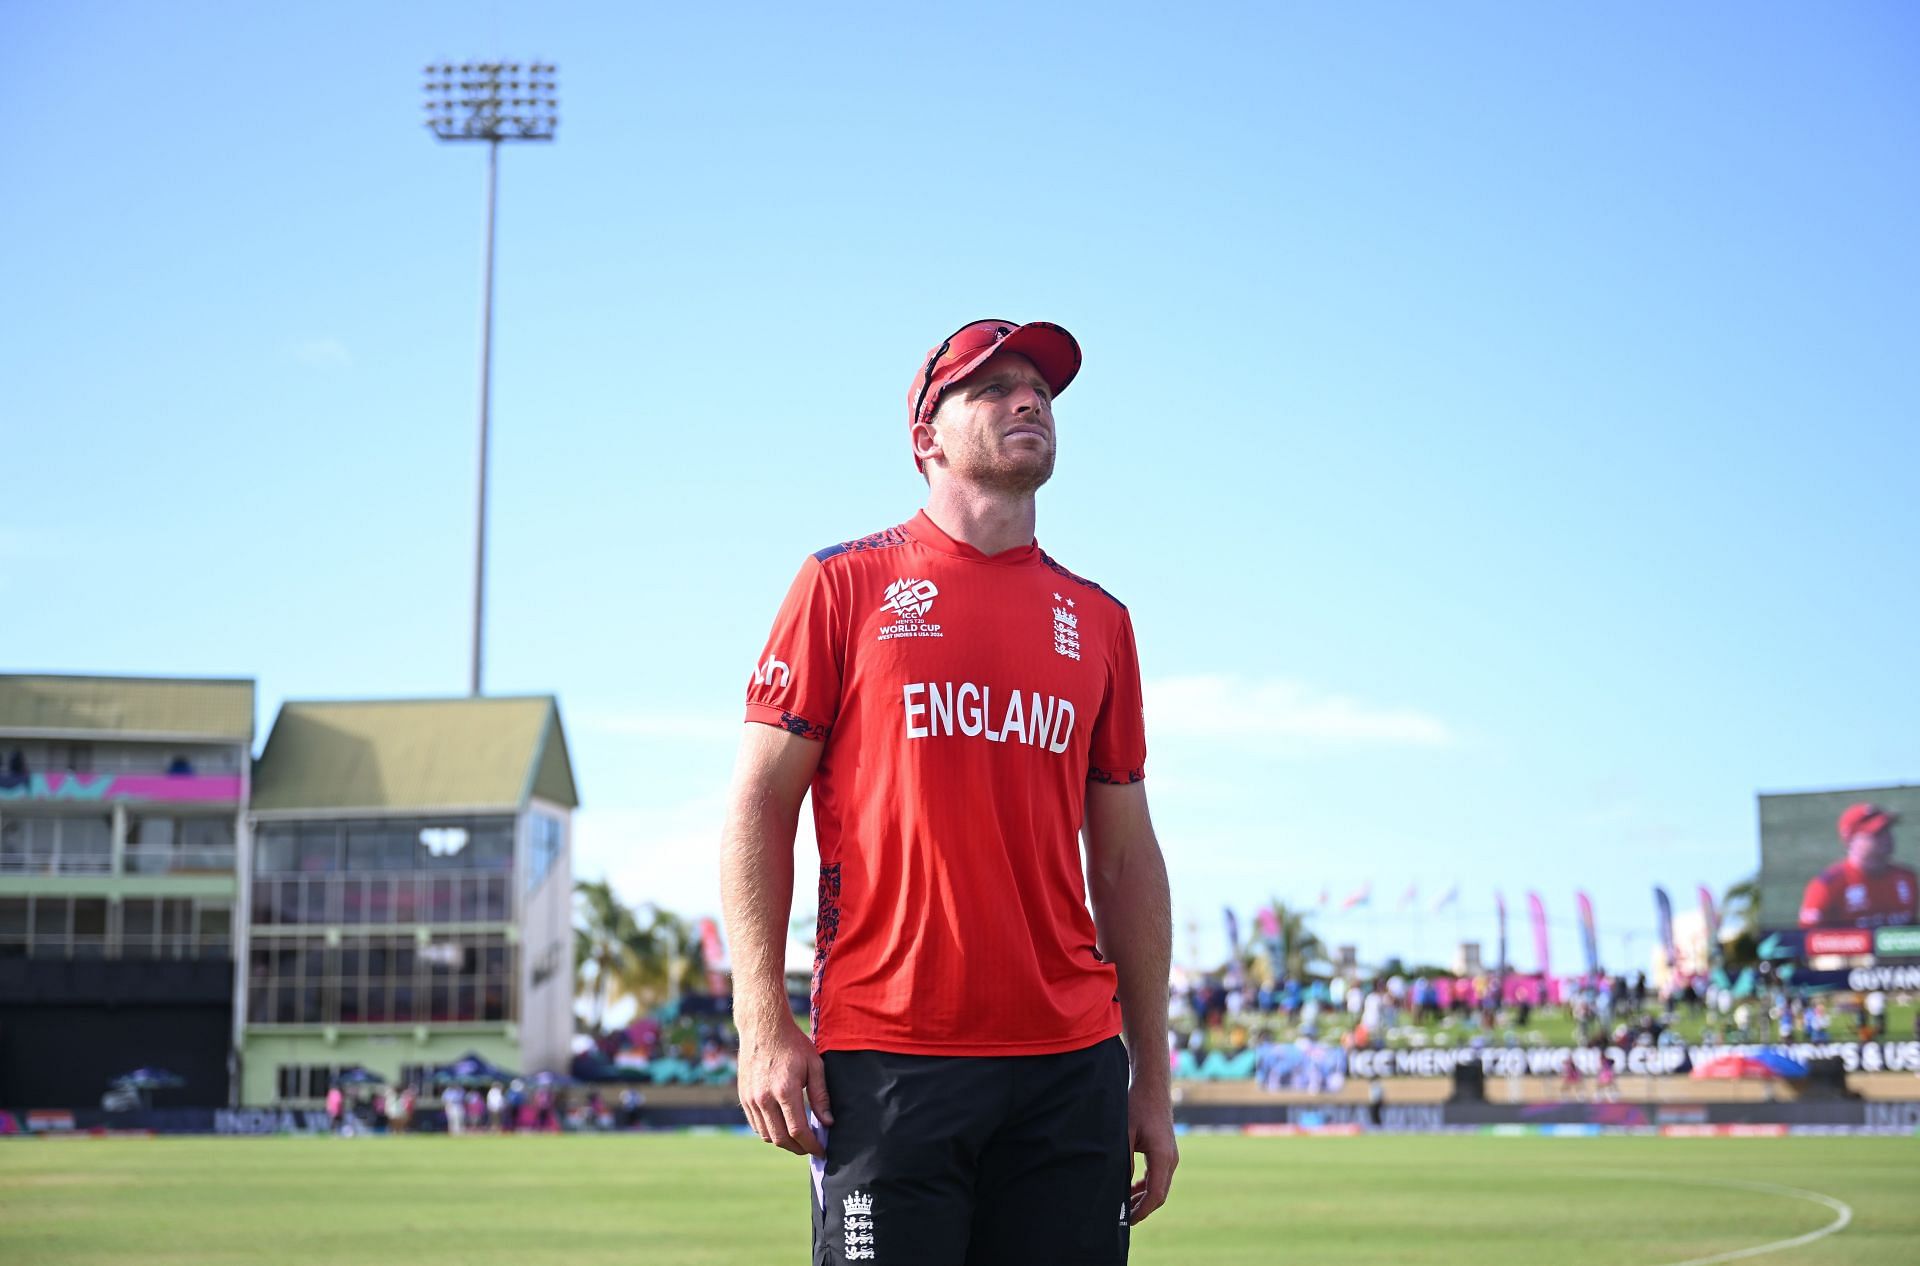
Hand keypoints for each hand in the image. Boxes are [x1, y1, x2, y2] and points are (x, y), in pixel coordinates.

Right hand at [736, 1017, 832, 1155]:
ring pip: (767, 1135)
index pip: (798, 1131)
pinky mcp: (743, 1097)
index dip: (811, 1145)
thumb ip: (821, 1096)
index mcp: (785, 1090)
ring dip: (784, 1142)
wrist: (763, 1027)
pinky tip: (782, 1127)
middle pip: (781, 1139)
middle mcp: (764, 1098)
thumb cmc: (793, 1044)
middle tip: (811, 1147)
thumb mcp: (814, 1065)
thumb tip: (827, 1123)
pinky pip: (756, 1125)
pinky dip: (770, 1132)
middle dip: (798, 1148)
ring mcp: (751, 1099)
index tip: (821, 1150)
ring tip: (798, 1139)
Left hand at [1126, 1077, 1177, 1224]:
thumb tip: (1119, 1186)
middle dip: (1142, 1208)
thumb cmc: (1137, 1106)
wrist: (1152, 1087)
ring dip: (1143, 1198)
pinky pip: (1158, 1176)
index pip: (1156, 1194)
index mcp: (1163, 1157)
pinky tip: (1131, 1189)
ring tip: (1124, 1207)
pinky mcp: (1166, 1152)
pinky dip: (1146, 1186)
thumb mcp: (1125, 1134)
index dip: (1142, 1211)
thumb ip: (1124, 1162)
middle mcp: (1171, 1159)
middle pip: (1159, 1194)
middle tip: (1123, 1218)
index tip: (1128, 1221)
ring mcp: (1170, 1156)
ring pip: (1159, 1186)